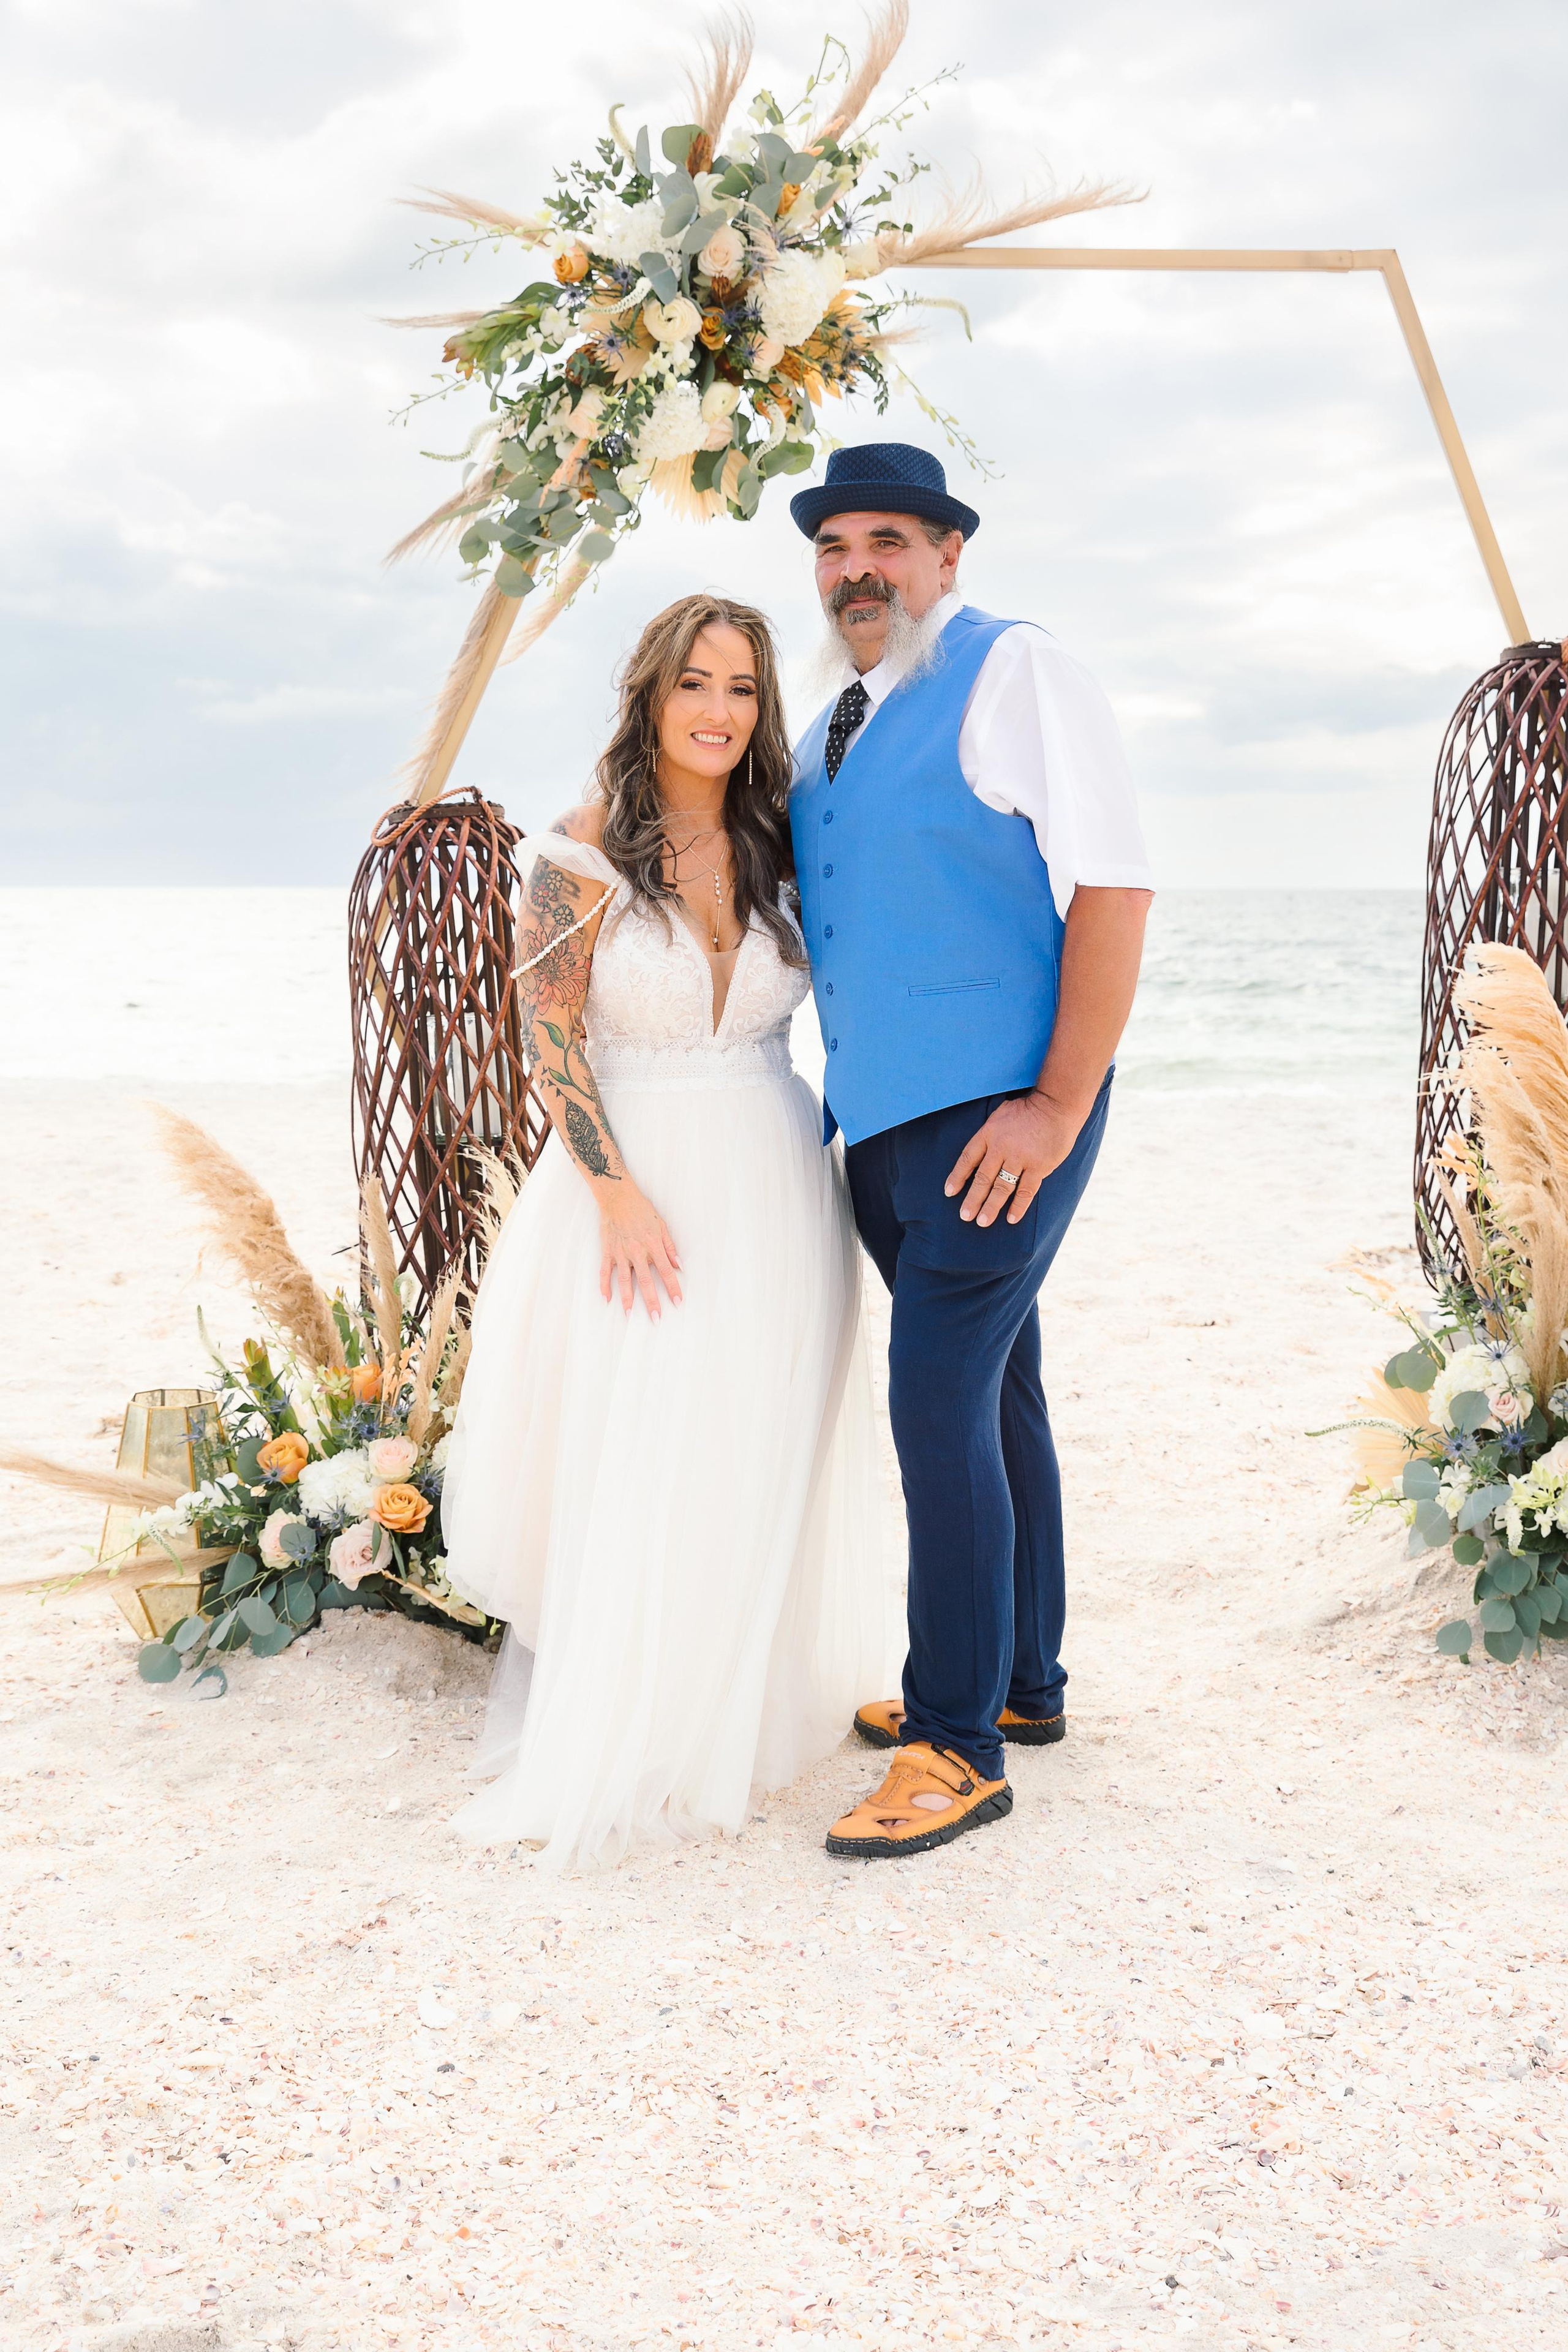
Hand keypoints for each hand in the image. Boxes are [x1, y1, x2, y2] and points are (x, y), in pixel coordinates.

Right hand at [599, 1189, 681, 1316]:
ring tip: (630, 1315)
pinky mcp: (607, 1251)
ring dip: (627, 1299)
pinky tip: (606, 1299)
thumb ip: (670, 1246)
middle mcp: (637, 1251)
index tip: (677, 1302)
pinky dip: (604, 1285)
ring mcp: (620, 1252)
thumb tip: (679, 1265)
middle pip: (646, 1281)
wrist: (617, 1196)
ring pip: (625, 1280)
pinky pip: (605, 1271)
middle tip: (656, 1318)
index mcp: (653, 1244)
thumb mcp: (661, 1225)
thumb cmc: (641, 1209)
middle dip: (652, 1301)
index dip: (673, 1287)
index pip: (666, 1271)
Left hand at [945, 1092, 1084, 1226]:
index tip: (949, 1192)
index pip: (968, 1158)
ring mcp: (1020, 1158)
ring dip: (991, 1206)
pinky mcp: (1039, 1166)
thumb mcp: (1001, 1114)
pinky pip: (1026, 1190)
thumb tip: (980, 1155)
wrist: (1057, 1104)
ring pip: (1002, 1187)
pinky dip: (1018, 1206)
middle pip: (983, 1178)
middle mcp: (1001, 1147)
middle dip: (972, 1199)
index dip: (957, 1176)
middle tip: (965, 1216)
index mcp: (989, 1133)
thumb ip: (990, 1134)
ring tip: (982, 1222)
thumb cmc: (1029, 1109)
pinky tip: (1011, 1218)